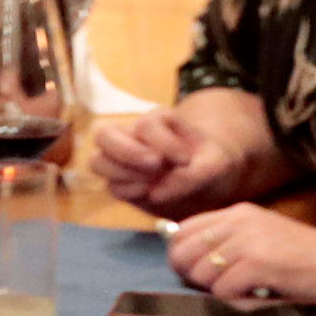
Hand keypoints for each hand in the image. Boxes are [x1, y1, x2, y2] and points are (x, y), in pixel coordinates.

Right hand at [92, 104, 245, 218]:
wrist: (209, 184)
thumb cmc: (212, 164)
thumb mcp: (217, 165)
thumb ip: (195, 175)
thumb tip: (156, 193)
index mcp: (157, 121)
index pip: (147, 125)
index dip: (164, 142)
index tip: (185, 160)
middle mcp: (132, 136)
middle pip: (105, 135)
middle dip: (127, 152)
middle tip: (155, 166)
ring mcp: (121, 160)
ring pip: (98, 161)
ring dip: (122, 174)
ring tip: (151, 185)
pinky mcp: (121, 183)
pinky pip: (110, 187)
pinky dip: (128, 192)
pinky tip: (149, 194)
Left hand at [164, 202, 315, 303]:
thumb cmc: (302, 257)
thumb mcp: (261, 236)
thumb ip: (226, 241)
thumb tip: (183, 260)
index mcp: (237, 213)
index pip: (182, 231)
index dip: (181, 257)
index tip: (197, 273)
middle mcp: (239, 221)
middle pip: (183, 253)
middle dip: (194, 277)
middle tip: (222, 287)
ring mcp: (249, 241)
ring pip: (200, 274)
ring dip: (218, 291)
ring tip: (246, 290)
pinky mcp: (260, 263)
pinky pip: (223, 291)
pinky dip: (236, 301)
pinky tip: (258, 296)